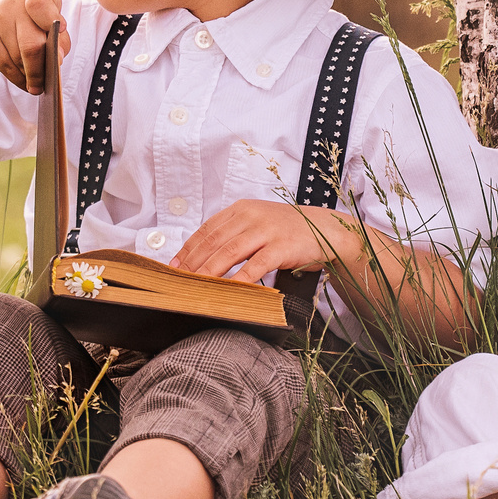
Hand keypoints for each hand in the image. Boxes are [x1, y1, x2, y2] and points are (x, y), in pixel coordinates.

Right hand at [0, 0, 64, 93]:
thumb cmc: (28, 16)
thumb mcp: (48, 16)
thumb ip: (59, 35)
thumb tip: (58, 60)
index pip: (41, 4)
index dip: (51, 19)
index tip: (62, 29)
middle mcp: (14, 5)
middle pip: (30, 45)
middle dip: (40, 69)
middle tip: (48, 84)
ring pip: (16, 60)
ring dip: (29, 76)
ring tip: (37, 84)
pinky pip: (4, 66)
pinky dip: (17, 78)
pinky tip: (25, 82)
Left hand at [172, 199, 346, 283]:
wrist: (324, 229)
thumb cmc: (288, 230)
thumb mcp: (258, 223)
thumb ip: (233, 233)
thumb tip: (203, 255)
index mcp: (242, 209)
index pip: (206, 229)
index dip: (187, 248)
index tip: (173, 265)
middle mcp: (251, 216)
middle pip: (214, 241)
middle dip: (192, 262)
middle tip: (178, 280)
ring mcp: (266, 231)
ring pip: (229, 252)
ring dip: (209, 271)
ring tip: (195, 286)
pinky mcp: (280, 247)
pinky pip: (255, 265)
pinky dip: (240, 279)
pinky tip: (229, 289)